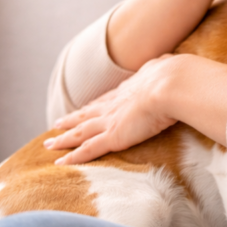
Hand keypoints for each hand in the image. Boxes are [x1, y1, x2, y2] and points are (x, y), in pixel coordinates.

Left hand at [45, 54, 179, 165]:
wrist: (172, 84)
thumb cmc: (175, 76)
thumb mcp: (168, 67)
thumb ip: (164, 68)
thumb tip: (168, 65)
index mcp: (129, 88)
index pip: (107, 99)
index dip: (95, 104)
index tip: (86, 107)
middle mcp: (115, 104)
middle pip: (87, 114)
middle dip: (72, 119)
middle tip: (57, 124)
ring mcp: (111, 120)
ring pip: (80, 132)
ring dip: (64, 138)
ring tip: (50, 143)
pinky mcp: (113, 136)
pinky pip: (88, 150)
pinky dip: (73, 157)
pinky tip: (60, 162)